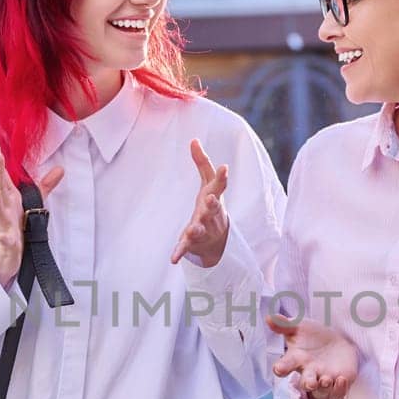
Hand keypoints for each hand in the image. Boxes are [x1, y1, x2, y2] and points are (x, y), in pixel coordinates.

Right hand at [0, 137, 63, 287]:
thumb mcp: (32, 204)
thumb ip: (44, 187)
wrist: (5, 257)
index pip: (3, 174)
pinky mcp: (7, 243)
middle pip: (0, 187)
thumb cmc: (16, 226)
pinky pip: (5, 241)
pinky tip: (5, 236)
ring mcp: (3, 225)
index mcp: (10, 198)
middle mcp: (4, 208)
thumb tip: (60, 169)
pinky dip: (4, 239)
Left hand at [170, 139, 229, 266]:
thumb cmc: (211, 204)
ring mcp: (204, 228)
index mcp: (214, 196)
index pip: (220, 185)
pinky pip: (186, 247)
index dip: (222, 177)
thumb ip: (201, 162)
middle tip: (211, 200)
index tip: (225, 168)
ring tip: (192, 229)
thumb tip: (193, 139)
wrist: (218, 239)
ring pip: (201, 228)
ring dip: (197, 228)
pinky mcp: (193, 242)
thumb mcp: (207, 183)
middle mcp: (212, 213)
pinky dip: (180, 252)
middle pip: (213, 209)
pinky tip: (173, 259)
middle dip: (212, 205)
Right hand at [268, 315, 357, 398]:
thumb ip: (284, 324)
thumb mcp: (299, 327)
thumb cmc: (313, 336)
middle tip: (310, 383)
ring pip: (322, 392)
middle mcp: (309, 373)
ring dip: (323, 387)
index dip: (281, 369)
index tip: (279, 368)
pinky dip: (339, 389)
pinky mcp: (339, 383)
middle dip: (307, 384)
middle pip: (304, 384)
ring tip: (326, 379)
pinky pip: (337, 393)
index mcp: (296, 360)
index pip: (285, 366)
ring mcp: (324, 379)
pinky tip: (341, 378)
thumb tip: (269, 318)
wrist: (336, 341)